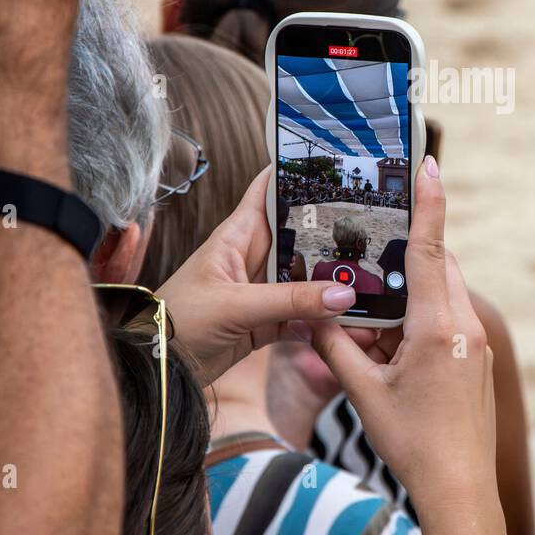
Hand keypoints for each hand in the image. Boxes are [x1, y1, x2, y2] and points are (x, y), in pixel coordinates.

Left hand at [158, 168, 362, 384]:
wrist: (158, 370)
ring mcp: (262, 291)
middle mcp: (253, 258)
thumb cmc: (177, 322)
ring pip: (307, 279)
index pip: (269, 191)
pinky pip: (304, 315)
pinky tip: (350, 323)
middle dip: (332, 236)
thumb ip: (289, 300)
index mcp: (238, 236)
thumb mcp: (235, 305)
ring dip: (332, 285)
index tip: (333, 163)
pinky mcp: (267, 323)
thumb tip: (342, 295)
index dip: (296, 174)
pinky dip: (323, 321)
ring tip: (371, 282)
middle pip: (300, 237)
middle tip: (376, 229)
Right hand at [312, 158, 496, 512]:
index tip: (430, 163)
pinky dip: (417, 321)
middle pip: (435, 268)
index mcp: (440, 326)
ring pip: (439, 295)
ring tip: (369, 322)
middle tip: (367, 249)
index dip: (429, 203)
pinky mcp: (478, 357)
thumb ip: (335, 348)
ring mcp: (477, 341)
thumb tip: (312, 317)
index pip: (432, 248)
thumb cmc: (413, 444)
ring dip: (406, 299)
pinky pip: (446, 320)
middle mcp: (466, 325)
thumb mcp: (363, 394)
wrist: (461, 492)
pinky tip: (389, 347)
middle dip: (401, 258)